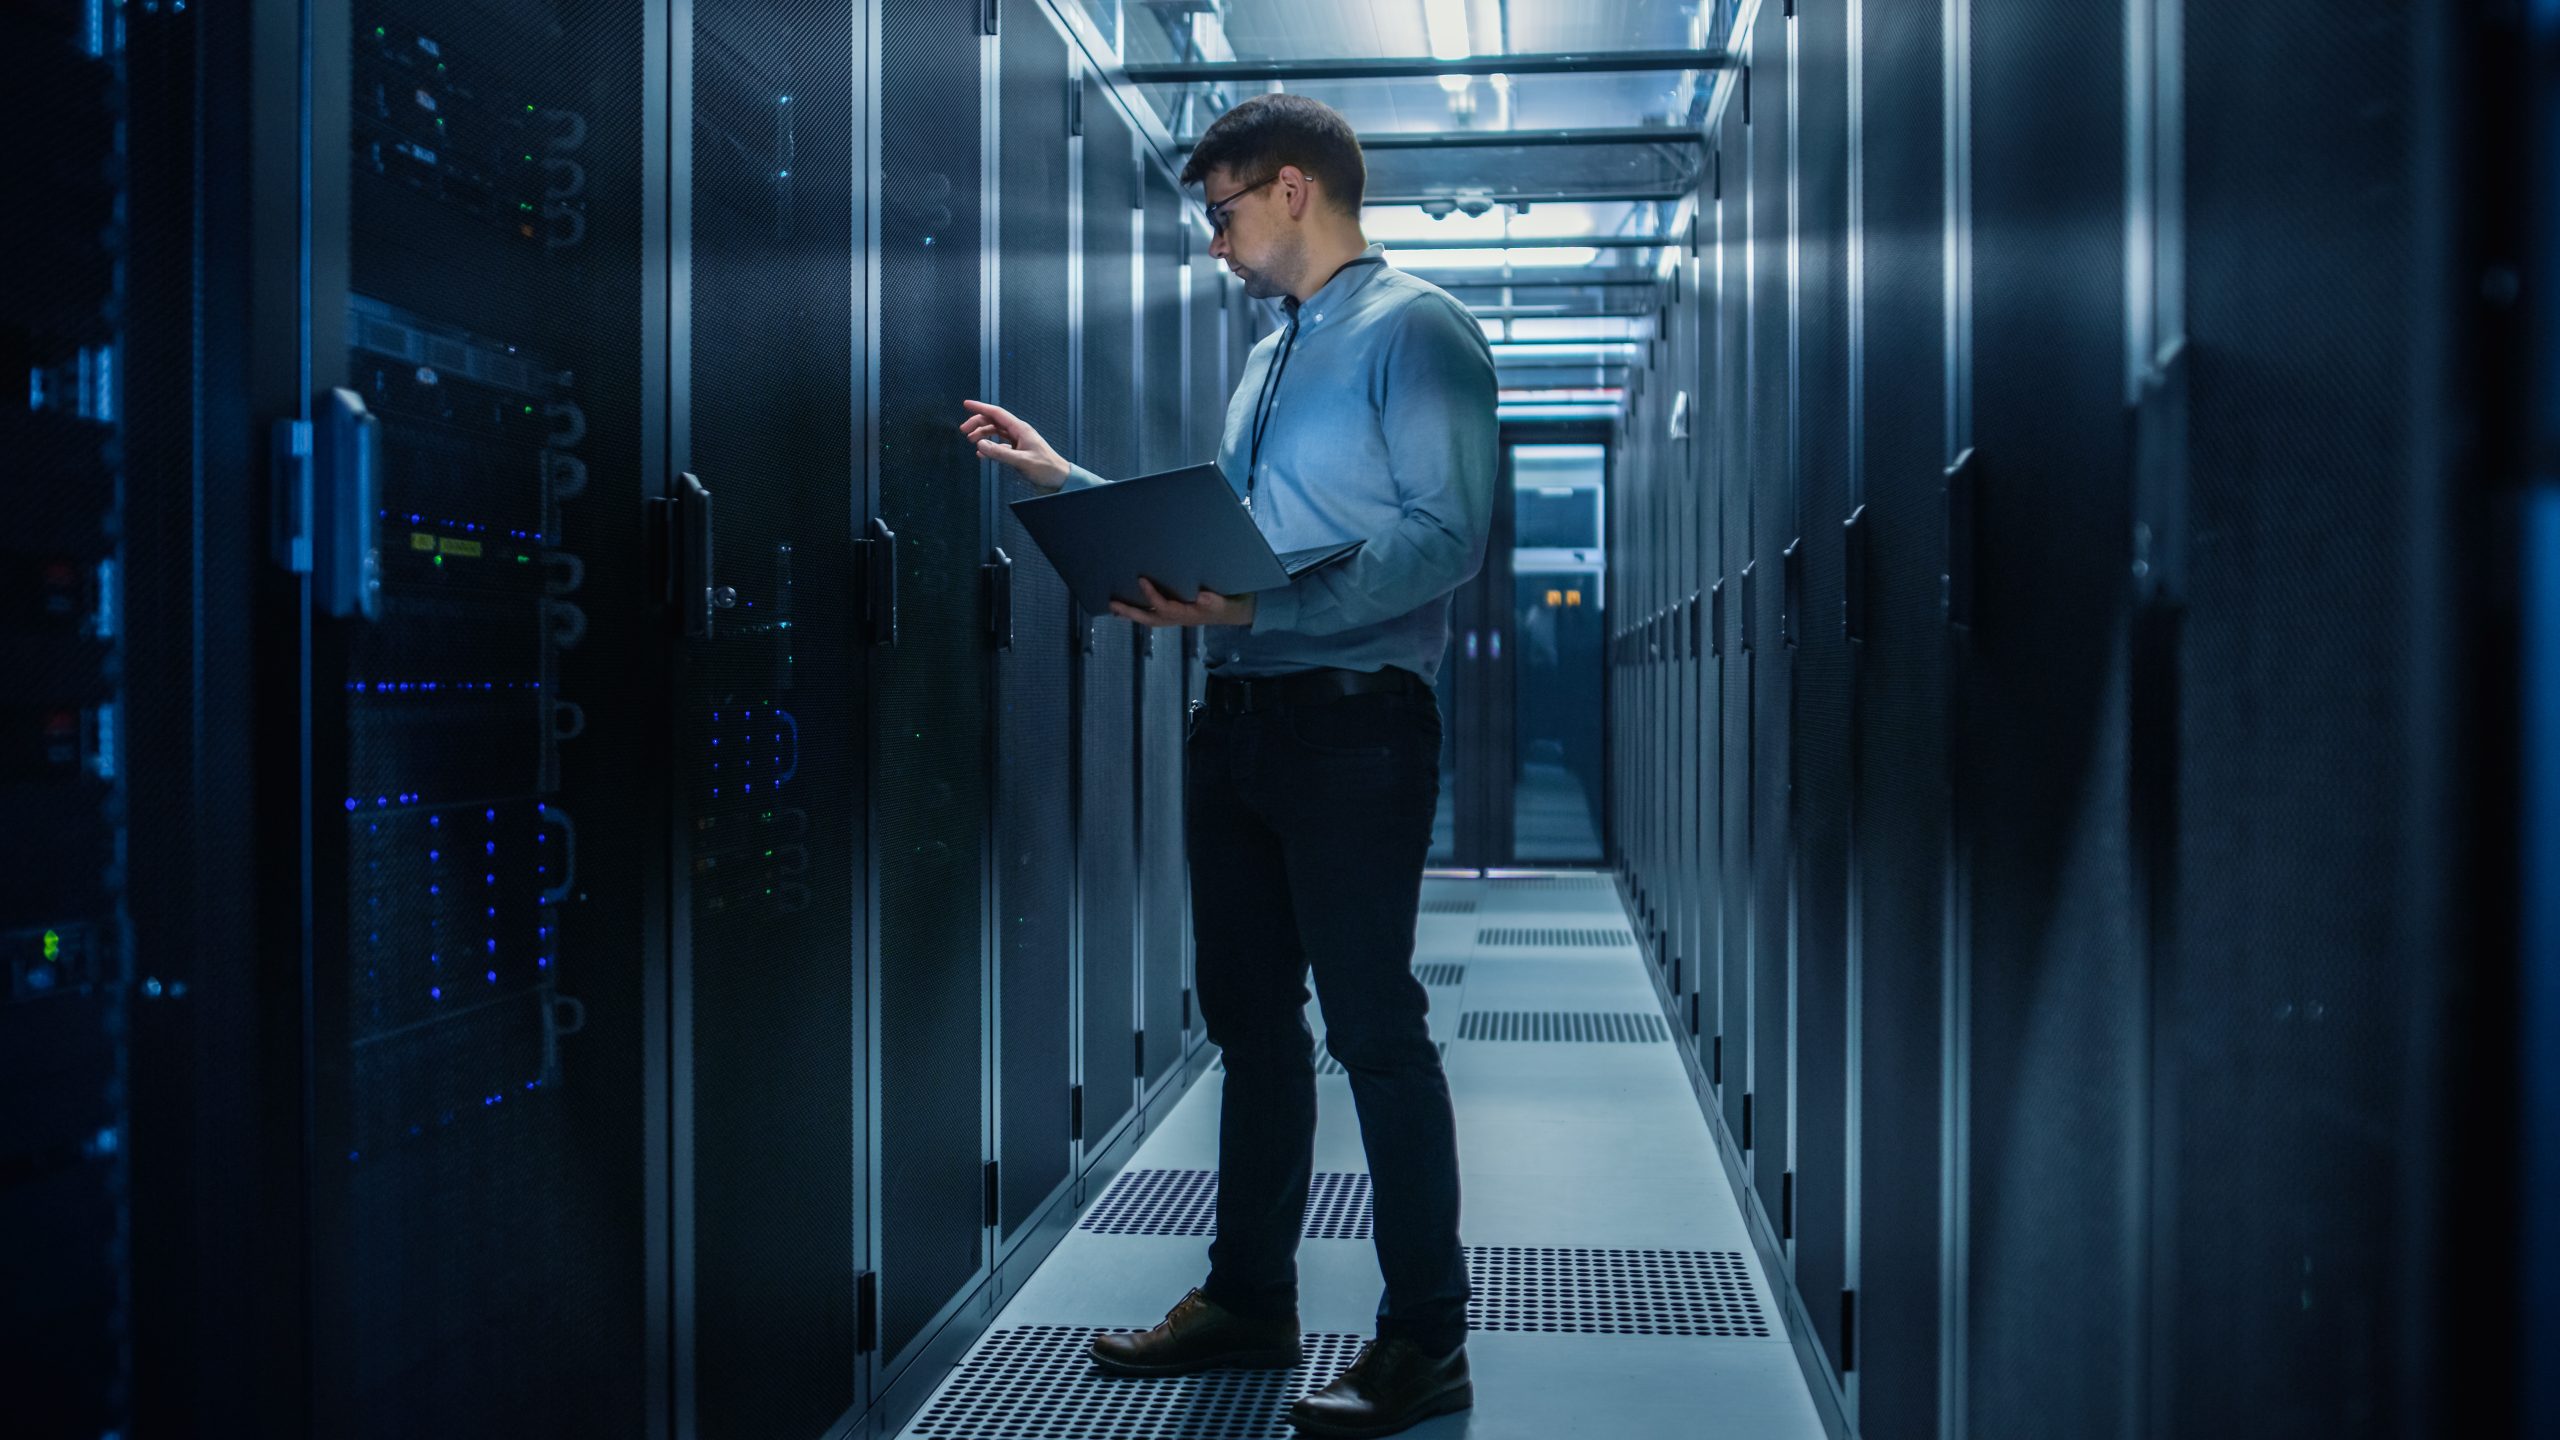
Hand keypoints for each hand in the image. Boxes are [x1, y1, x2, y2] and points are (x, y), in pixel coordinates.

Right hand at [959, 399, 1071, 489]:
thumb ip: (1000, 453)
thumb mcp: (1022, 462)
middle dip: (978, 423)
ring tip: (971, 441)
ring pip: (996, 433)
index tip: (966, 404)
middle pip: (994, 422)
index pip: (997, 413)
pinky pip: (1000, 446)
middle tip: (964, 431)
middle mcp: (1019, 433)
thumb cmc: (1046, 469)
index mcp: (1021, 430)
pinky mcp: (1018, 452)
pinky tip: (982, 454)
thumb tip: (979, 445)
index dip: (981, 407)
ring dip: (983, 435)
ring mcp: (1018, 442)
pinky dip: (989, 448)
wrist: (1059, 480)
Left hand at [1111, 576, 1256, 628]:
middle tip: (1112, 603)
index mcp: (1186, 615)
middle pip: (1149, 618)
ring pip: (1148, 618)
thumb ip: (1213, 601)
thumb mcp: (1222, 603)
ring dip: (1131, 614)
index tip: (1141, 579)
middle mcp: (1176, 618)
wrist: (1232, 613)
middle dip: (1130, 612)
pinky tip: (1128, 607)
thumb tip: (1201, 595)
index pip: (1165, 607)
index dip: (1152, 595)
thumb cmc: (1225, 606)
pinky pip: (1153, 614)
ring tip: (1114, 607)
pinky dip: (1140, 611)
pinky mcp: (1174, 613)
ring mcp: (1174, 617)